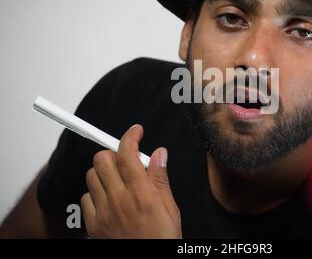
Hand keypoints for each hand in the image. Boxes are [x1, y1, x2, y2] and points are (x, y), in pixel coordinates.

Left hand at [81, 124, 181, 238]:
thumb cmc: (161, 238)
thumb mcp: (170, 208)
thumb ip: (161, 178)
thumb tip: (159, 153)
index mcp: (141, 193)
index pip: (127, 153)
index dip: (130, 136)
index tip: (135, 131)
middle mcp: (119, 199)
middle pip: (102, 159)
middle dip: (113, 153)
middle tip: (125, 159)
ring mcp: (103, 212)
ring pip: (91, 176)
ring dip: (103, 172)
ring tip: (117, 180)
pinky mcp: (93, 224)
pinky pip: (85, 198)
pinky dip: (95, 193)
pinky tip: (108, 199)